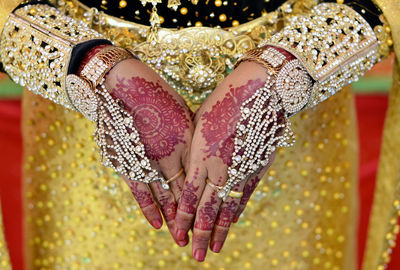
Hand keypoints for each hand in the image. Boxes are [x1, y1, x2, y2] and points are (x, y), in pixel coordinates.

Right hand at [104, 58, 193, 244]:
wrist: (122, 83)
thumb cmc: (157, 92)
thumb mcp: (183, 112)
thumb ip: (191, 136)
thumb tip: (200, 152)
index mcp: (189, 140)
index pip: (202, 177)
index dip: (208, 197)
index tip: (216, 213)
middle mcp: (172, 155)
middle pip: (186, 192)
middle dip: (194, 215)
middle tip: (201, 237)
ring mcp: (151, 160)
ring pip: (166, 198)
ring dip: (173, 220)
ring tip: (181, 239)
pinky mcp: (130, 162)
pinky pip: (142, 192)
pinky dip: (150, 209)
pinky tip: (158, 225)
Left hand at [175, 61, 282, 260]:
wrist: (260, 90)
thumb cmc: (223, 101)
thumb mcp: (198, 124)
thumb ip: (193, 152)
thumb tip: (189, 171)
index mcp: (201, 156)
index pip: (188, 197)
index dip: (182, 219)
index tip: (177, 235)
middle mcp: (220, 168)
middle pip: (208, 210)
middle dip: (200, 234)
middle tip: (195, 256)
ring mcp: (241, 170)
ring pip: (228, 209)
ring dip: (221, 231)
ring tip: (215, 250)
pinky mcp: (257, 168)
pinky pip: (244, 196)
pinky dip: (237, 212)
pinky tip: (233, 223)